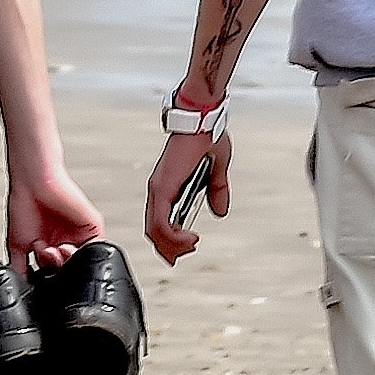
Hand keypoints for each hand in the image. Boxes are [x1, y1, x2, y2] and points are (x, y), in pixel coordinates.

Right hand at [4, 147, 102, 270]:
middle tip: (45, 254)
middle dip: (57, 269)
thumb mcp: (18, 245)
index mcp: (53, 247)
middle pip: (71, 270)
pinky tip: (66, 247)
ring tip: (51, 247)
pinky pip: (96, 249)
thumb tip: (21, 289)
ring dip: (66, 261)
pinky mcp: (94, 226)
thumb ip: (20, 268)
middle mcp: (68, 241)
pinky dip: (83, 254)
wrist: (33, 182)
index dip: (50, 276)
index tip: (39, 273)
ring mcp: (82, 235)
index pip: (57, 273)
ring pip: (82, 262)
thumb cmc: (24, 204)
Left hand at [140, 124, 228, 263]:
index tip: (186, 246)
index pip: (159, 221)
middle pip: (154, 231)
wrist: (202, 119)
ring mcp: (158, 189)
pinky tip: (189, 238)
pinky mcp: (162, 187)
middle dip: (168, 249)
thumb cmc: (207, 136)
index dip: (169, 239)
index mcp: (167, 185)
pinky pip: (160, 223)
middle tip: (183, 255)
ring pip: (155, 231)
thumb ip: (217, 191)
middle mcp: (158, 189)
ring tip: (190, 246)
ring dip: (171, 245)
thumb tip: (220, 213)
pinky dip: (173, 237)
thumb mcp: (217, 169)